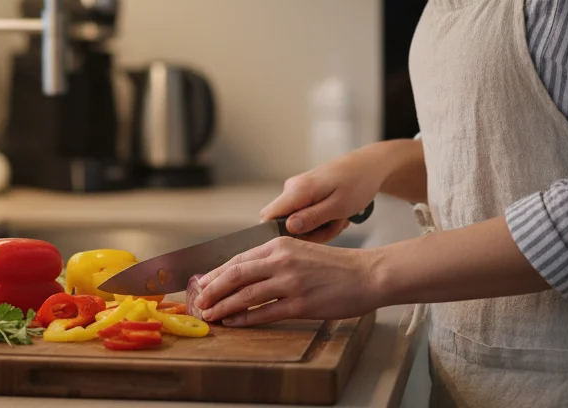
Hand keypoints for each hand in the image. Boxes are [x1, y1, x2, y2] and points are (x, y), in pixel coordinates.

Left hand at [190, 237, 379, 326]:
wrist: (367, 274)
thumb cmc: (335, 266)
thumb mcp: (300, 251)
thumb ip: (274, 258)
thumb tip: (246, 272)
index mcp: (279, 245)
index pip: (238, 258)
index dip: (216, 273)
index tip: (203, 283)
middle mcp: (281, 260)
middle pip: (235, 275)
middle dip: (212, 290)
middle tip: (200, 302)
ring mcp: (291, 282)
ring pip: (245, 295)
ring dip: (224, 307)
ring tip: (211, 315)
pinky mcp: (301, 304)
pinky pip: (265, 313)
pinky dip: (245, 319)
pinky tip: (234, 323)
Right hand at [260, 144, 390, 242]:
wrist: (369, 165)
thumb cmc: (358, 183)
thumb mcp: (338, 206)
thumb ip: (312, 218)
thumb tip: (288, 228)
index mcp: (297, 190)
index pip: (268, 217)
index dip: (279, 234)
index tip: (306, 240)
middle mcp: (292, 189)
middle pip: (285, 224)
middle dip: (310, 234)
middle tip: (335, 227)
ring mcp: (298, 190)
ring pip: (298, 221)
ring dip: (321, 227)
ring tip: (341, 219)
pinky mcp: (305, 193)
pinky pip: (306, 214)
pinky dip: (323, 220)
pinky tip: (338, 215)